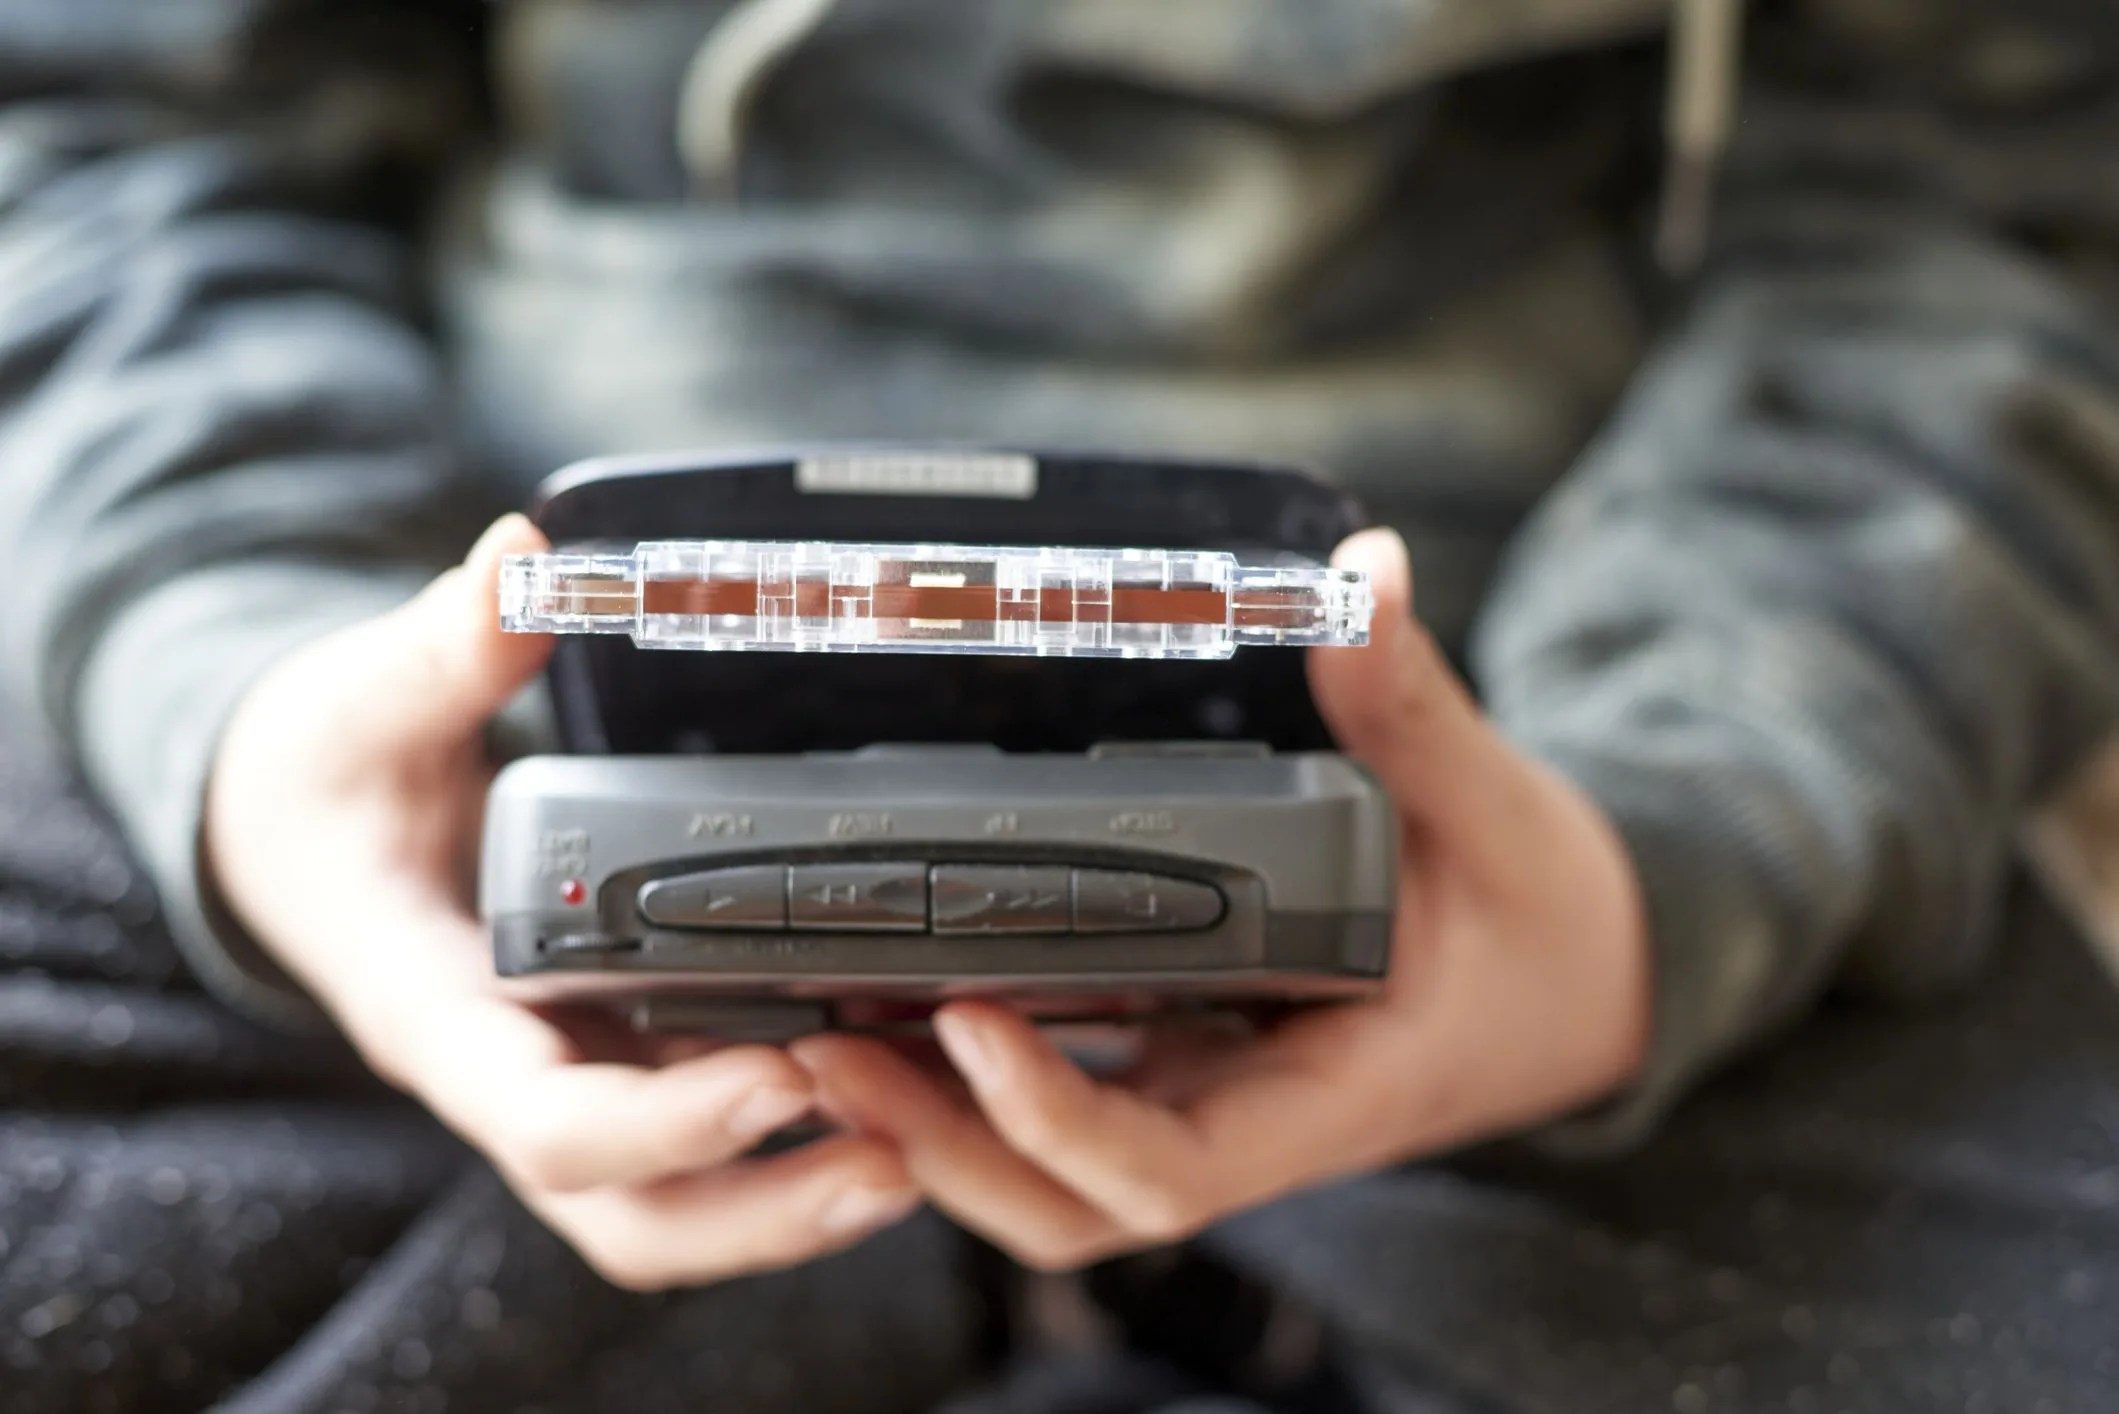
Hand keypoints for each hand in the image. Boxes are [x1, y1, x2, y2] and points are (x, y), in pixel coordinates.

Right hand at [205, 515, 918, 1289]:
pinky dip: (793, 1147)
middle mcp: (513, 1074)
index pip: (544, 1122)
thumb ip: (445, 647)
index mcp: (436, 1014)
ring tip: (927, 1160)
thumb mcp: (365, 708)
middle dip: (764, 1214)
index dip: (664, 1126)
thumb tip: (523, 555)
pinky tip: (895, 1101)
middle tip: (902, 1162)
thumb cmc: (325, 783)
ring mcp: (572, 1079)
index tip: (780, 1076)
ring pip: (676, 1208)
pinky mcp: (618, 1061)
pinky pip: (704, 1148)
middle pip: (633, 1214)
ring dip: (795, 1206)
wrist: (302, 836)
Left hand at [793, 528, 1651, 1270]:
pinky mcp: (1183, 1063)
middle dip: (942, 1146)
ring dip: (933, 1129)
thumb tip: (1365, 573)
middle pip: (1068, 1200)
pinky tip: (892, 998)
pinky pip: (1061, 1105)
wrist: (1577, 979)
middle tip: (821, 1039)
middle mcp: (1247, 1116)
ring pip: (1047, 1174)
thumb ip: (1415, 705)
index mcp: (1324, 1090)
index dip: (1059, 1118)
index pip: (1170, 1165)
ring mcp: (1206, 1097)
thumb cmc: (1542, 916)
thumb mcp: (1492, 810)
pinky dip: (971, 1084)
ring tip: (818, 1030)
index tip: (975, 1023)